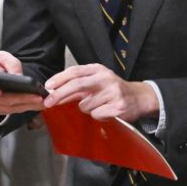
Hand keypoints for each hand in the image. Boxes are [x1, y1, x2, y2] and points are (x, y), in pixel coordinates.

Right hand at [0, 51, 44, 115]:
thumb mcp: (2, 58)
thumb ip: (11, 63)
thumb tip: (18, 76)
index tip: (0, 92)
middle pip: (2, 100)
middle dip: (21, 99)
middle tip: (37, 97)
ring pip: (8, 108)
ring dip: (26, 106)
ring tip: (41, 102)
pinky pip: (12, 111)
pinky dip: (25, 108)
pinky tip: (36, 105)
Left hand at [44, 64, 159, 122]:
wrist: (139, 97)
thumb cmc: (113, 89)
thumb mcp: (96, 82)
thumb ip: (77, 85)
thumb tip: (54, 91)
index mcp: (98, 70)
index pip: (75, 72)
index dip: (59, 79)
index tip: (48, 87)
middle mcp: (105, 78)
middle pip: (77, 85)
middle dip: (60, 94)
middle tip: (49, 102)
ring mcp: (113, 92)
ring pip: (85, 105)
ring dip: (85, 109)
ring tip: (97, 106)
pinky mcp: (118, 106)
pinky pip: (96, 115)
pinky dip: (97, 116)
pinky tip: (106, 111)